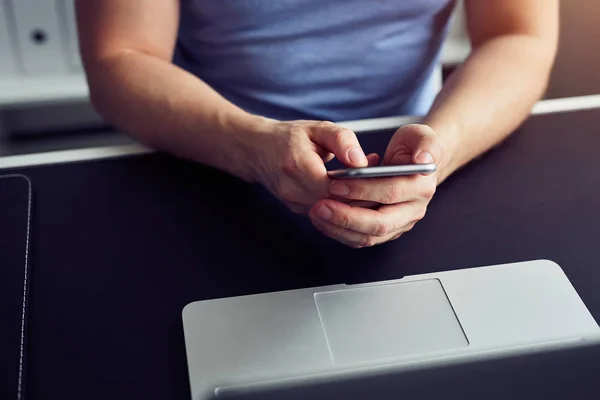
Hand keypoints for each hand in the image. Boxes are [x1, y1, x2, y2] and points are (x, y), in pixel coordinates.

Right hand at [249, 120, 378, 213]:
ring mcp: (293, 203)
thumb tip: (361, 161)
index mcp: (297, 164)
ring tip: (369, 185)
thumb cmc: (289, 137)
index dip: (358, 186)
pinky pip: (327, 215)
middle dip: (361, 197)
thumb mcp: (318, 128)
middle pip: (335, 205)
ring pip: (333, 214)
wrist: (258, 150)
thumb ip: (342, 140)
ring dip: (353, 203)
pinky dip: (342, 206)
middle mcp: (292, 189)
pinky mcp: (298, 210)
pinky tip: (353, 192)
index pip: (334, 188)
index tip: (376, 176)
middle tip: (380, 182)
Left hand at [308, 124, 442, 246]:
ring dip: (339, 228)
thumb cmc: (413, 146)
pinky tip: (323, 220)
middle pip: (379, 224)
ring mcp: (400, 224)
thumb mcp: (421, 135)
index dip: (362, 190)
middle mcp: (413, 210)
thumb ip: (426, 143)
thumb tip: (423, 158)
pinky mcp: (386, 231)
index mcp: (422, 187)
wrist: (413, 161)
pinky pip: (361, 239)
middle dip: (346, 217)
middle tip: (320, 207)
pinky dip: (340, 233)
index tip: (336, 184)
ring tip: (317, 213)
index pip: (391, 193)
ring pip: (368, 237)